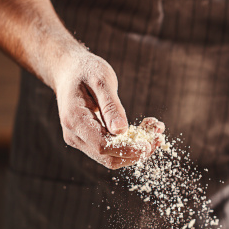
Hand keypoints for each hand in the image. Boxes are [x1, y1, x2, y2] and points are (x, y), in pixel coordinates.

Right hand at [53, 49, 160, 168]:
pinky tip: (145, 129)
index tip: (148, 144)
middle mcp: (74, 135)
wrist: (69, 70)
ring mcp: (80, 140)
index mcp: (75, 120)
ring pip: (111, 158)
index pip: (102, 146)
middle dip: (135, 153)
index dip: (127, 149)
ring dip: (135, 150)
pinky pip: (110, 149)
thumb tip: (121, 131)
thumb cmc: (86, 70)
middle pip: (108, 158)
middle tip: (159, 139)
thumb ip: (111, 106)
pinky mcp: (88, 140)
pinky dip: (129, 144)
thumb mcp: (101, 81)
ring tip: (156, 132)